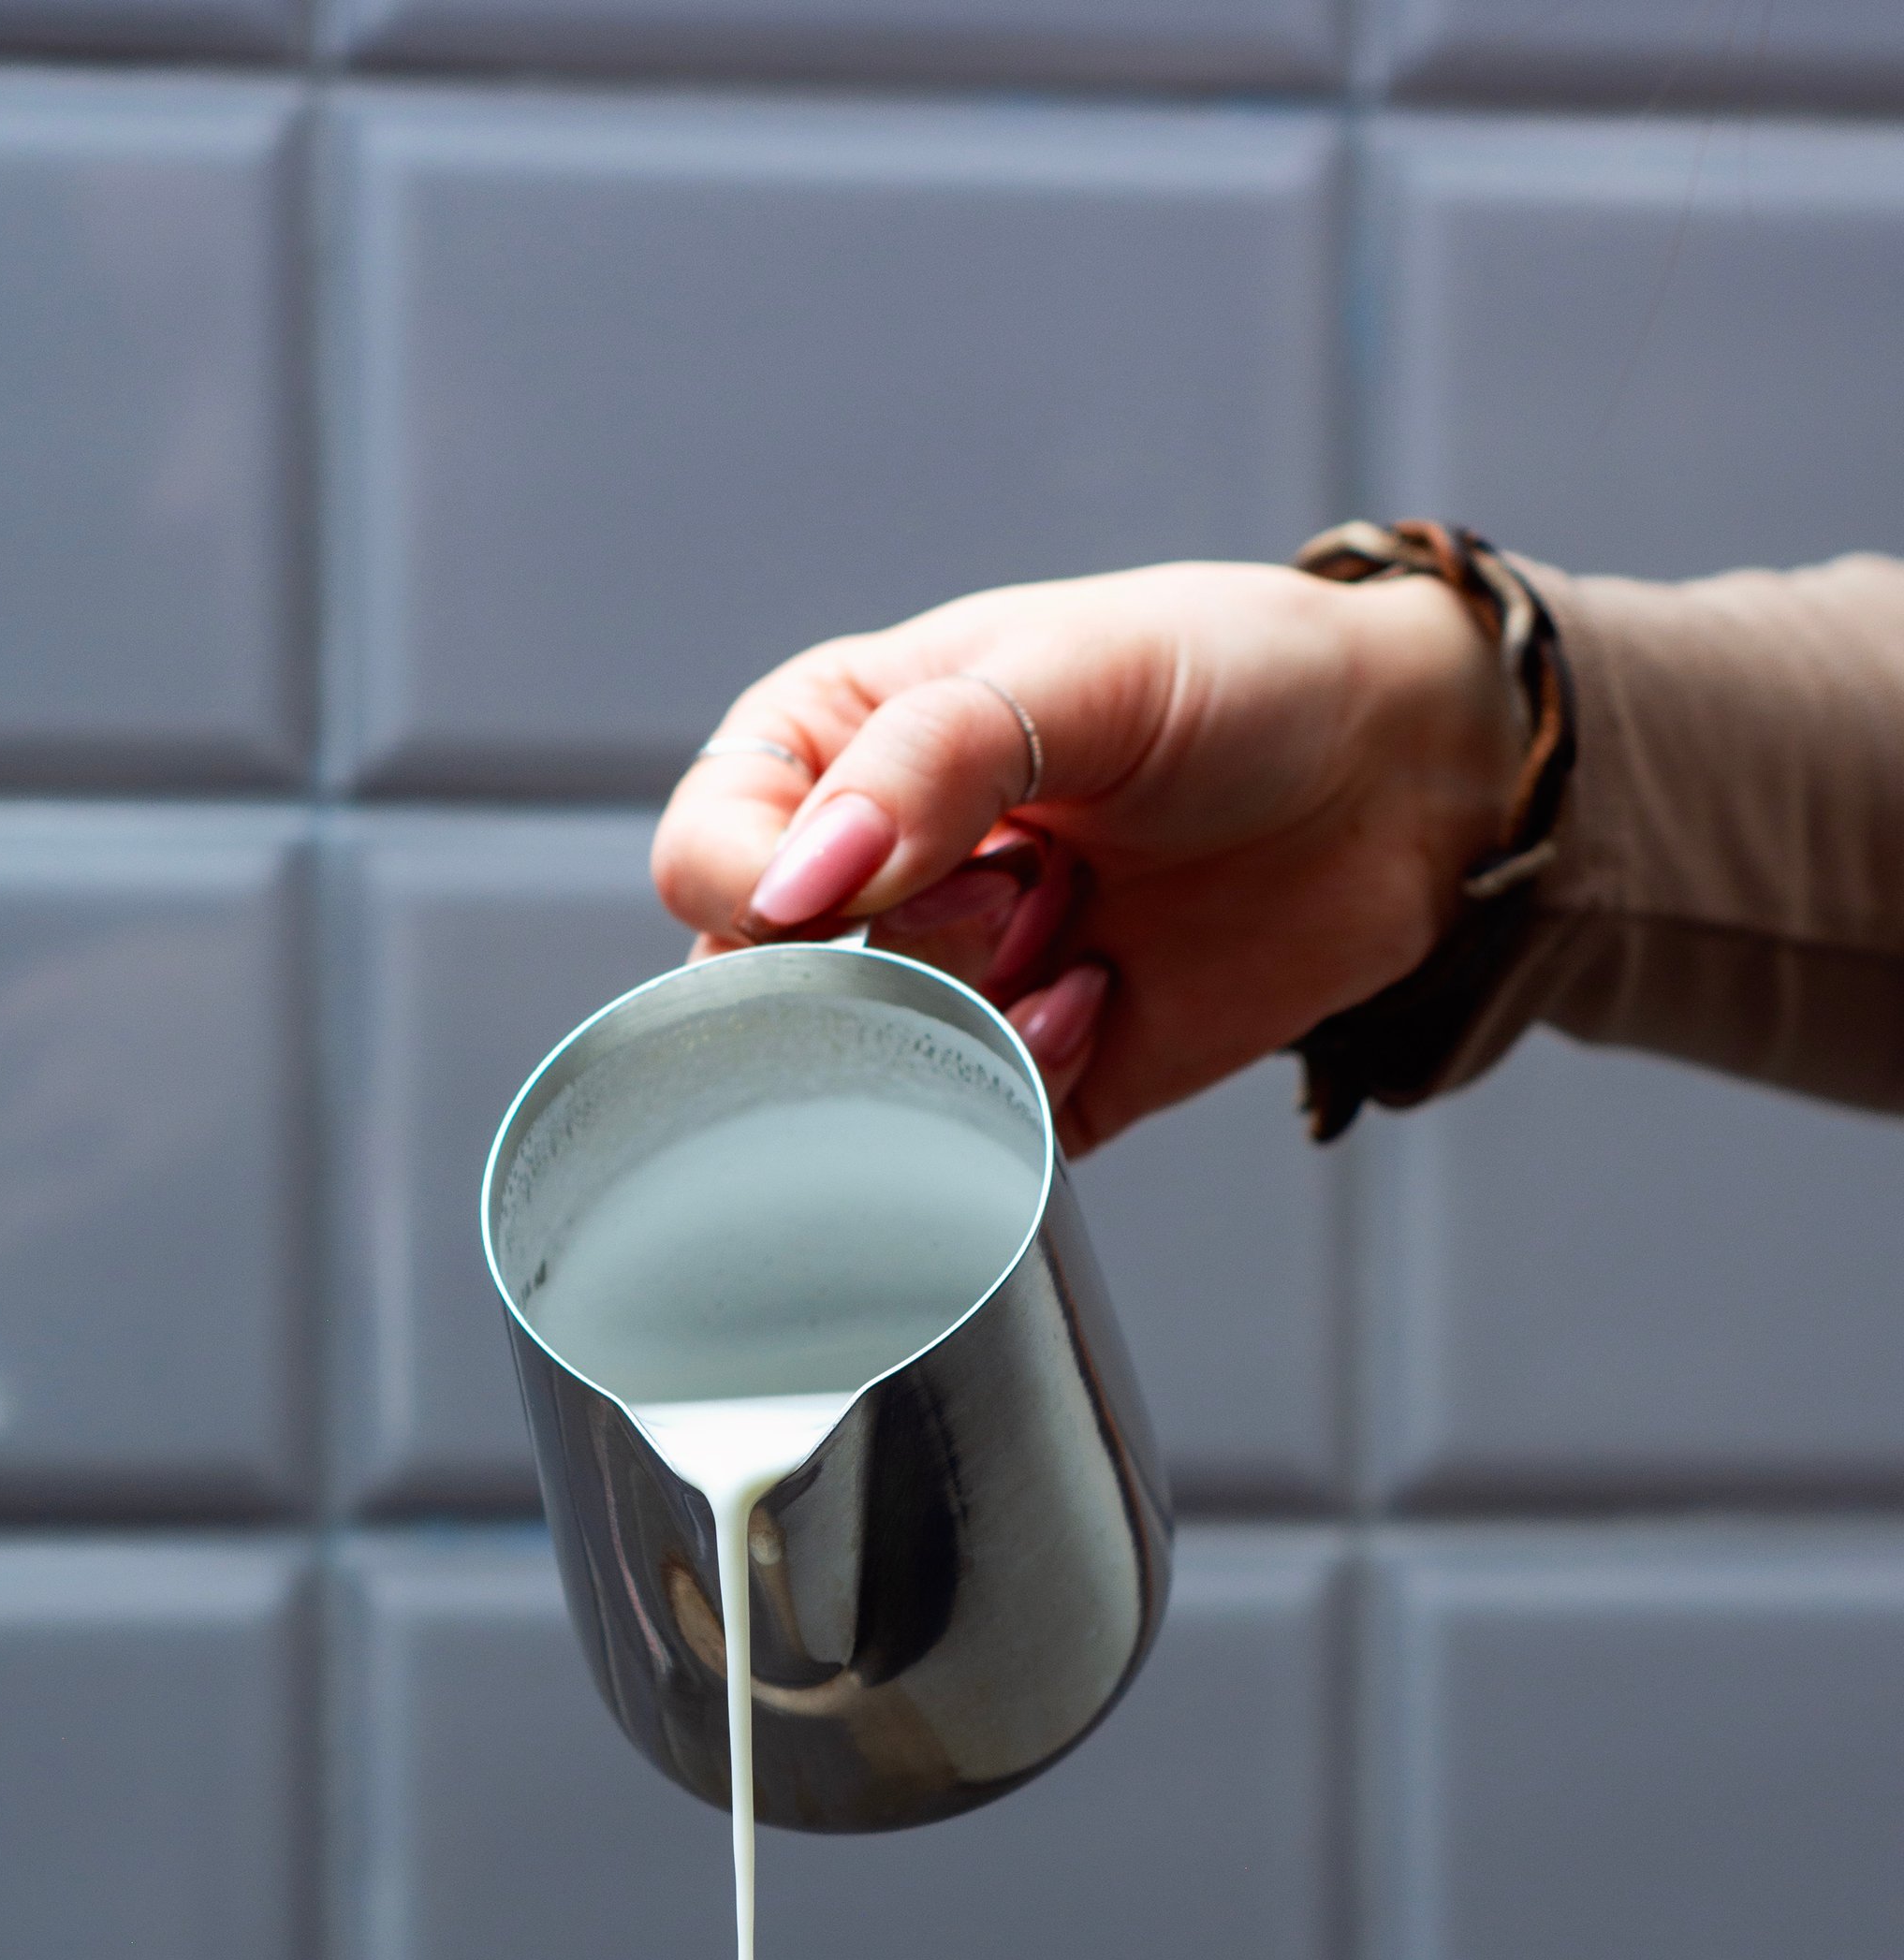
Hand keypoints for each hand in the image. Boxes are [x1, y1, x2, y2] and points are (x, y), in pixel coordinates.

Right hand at [652, 561, 1519, 1152]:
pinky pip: (974, 1138)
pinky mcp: (1031, 1082)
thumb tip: (791, 886)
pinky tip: (1106, 998)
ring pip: (866, 1079)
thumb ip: (926, 762)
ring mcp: (949, 989)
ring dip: (968, 1025)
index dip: (762, 888)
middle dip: (889, 963)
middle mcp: (873, 880)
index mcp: (838, 749)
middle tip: (1011, 890)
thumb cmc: (1239, 679)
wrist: (1403, 781)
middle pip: (767, 992)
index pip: (709, 854)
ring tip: (1072, 931)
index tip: (858, 885)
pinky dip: (1035, 1085)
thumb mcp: (1078, 668)